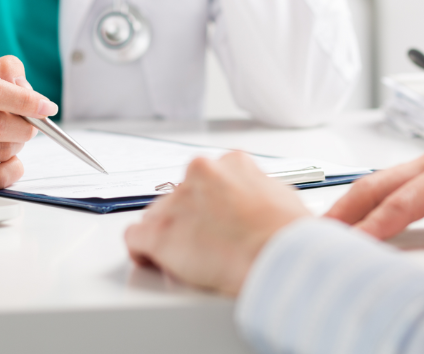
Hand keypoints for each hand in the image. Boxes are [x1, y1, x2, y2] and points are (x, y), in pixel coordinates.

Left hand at [125, 152, 310, 295]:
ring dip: (169, 235)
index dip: (210, 205)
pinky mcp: (160, 232)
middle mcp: (200, 173)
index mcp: (232, 163)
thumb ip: (261, 191)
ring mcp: (178, 201)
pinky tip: (155, 261)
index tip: (215, 221)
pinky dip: (143, 251)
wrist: (279, 258)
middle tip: (206, 244)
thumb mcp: (284, 197)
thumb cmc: (287, 236)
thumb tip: (261, 202)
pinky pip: (136, 237)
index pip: (207, 179)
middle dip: (189, 219)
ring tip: (189, 260)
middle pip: (180, 196)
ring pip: (157, 216)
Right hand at [325, 126, 423, 257]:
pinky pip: (395, 189)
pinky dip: (371, 203)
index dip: (376, 224)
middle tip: (316, 233)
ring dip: (353, 204)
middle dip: (346, 208)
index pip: (404, 199)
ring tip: (327, 228)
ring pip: (381, 182)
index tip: (352, 243)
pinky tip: (360, 219)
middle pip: (378, 183)